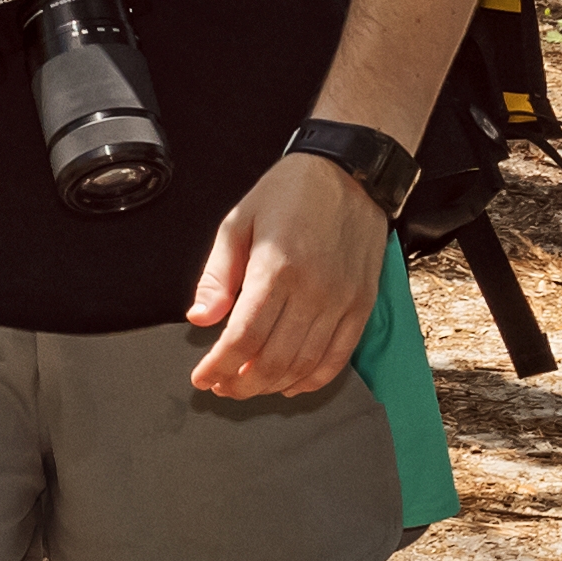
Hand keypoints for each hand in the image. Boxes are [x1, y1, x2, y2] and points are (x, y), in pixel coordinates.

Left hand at [185, 151, 388, 397]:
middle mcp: (312, 290)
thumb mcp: (238, 223)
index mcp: (276, 268)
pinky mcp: (362, 305)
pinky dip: (313, 380)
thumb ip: (217, 275)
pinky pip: (338, 357)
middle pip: (272, 359)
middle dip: (241, 383)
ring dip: (272, 385)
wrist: (350, 173)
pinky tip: (289, 384)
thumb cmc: (290, 193)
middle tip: (222, 386)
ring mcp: (342, 301)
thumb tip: (199, 318)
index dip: (218, 366)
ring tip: (248, 385)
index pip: (242, 337)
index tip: (202, 378)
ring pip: (304, 365)